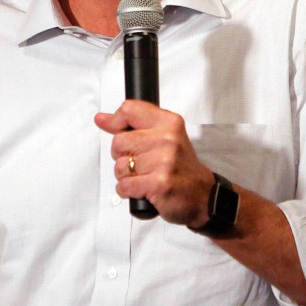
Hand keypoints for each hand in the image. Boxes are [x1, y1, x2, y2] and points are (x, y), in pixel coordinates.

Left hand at [95, 100, 212, 226]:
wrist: (203, 195)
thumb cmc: (181, 167)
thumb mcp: (164, 138)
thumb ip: (134, 127)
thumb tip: (102, 118)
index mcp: (169, 123)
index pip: (130, 110)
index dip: (115, 121)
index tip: (114, 128)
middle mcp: (168, 139)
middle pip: (119, 141)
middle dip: (122, 156)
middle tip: (139, 163)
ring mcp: (164, 161)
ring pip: (119, 166)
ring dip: (126, 176)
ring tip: (144, 177)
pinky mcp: (159, 183)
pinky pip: (124, 186)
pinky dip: (127, 191)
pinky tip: (142, 189)